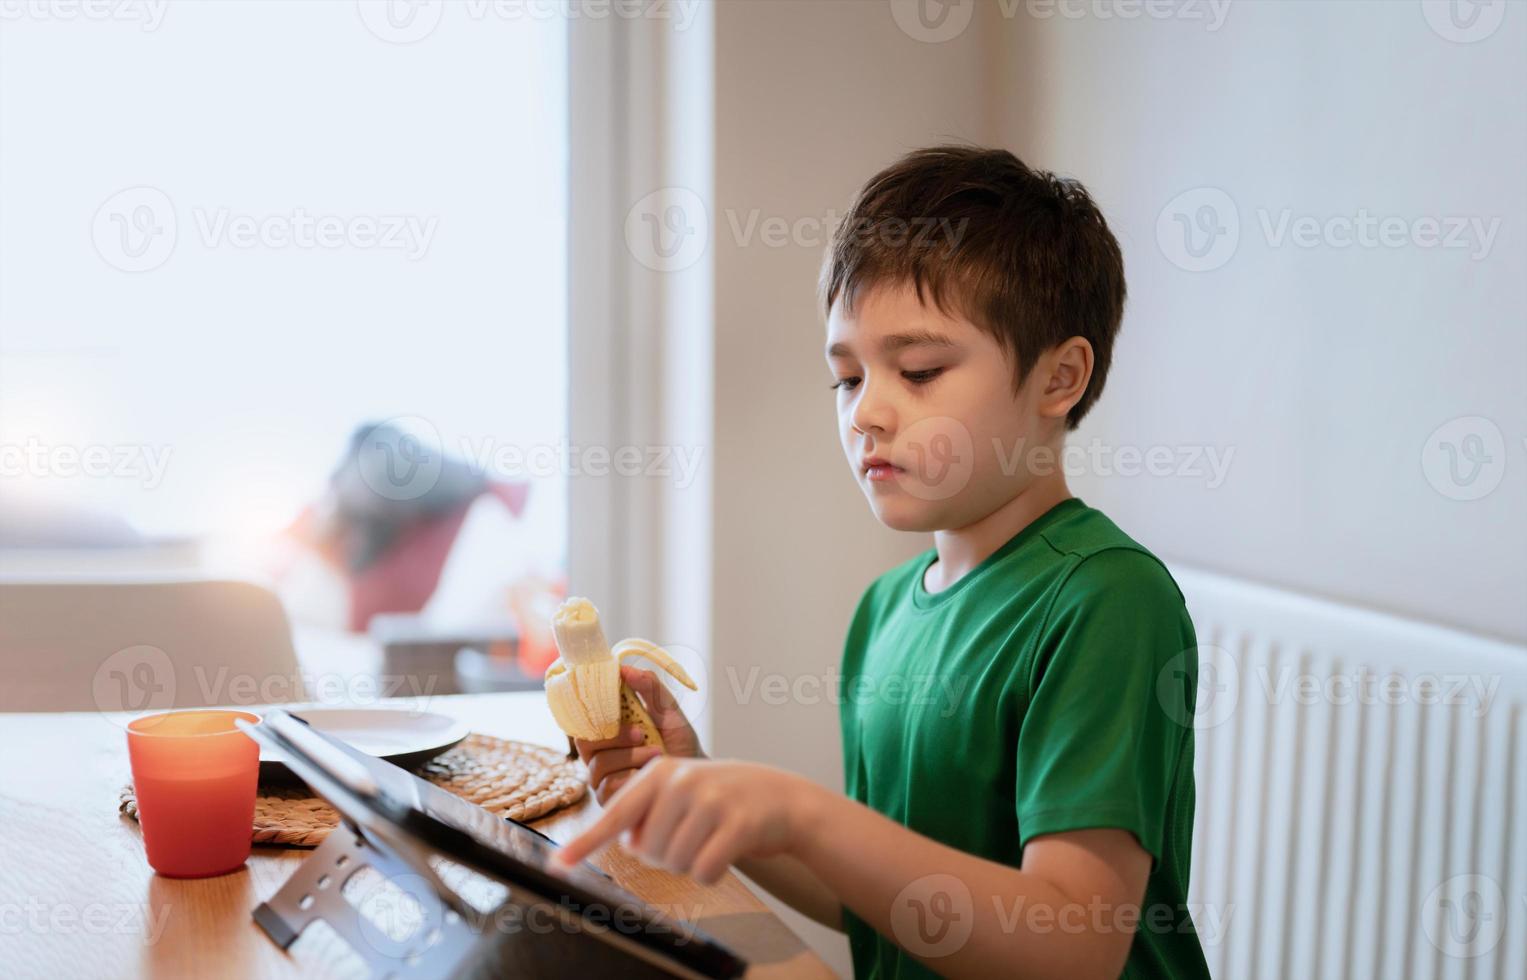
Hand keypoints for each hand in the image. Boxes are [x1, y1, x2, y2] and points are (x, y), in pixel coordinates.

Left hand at [554, 757, 817, 883]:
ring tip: (710, 837)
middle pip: (648, 851)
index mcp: (659, 772)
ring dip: (690, 863)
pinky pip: (705, 870)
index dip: (585, 844)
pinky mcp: (738, 824)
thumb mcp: (680, 791)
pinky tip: (726, 850)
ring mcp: (712, 801)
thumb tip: (628, 843)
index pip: (615, 815)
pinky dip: (712, 871)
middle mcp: (682, 781)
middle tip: (692, 834)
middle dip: (666, 856)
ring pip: (676, 863)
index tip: (558, 865)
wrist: (781, 797)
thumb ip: (647, 812)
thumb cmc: (721, 799)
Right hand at [573, 665, 703, 804]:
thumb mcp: (668, 711)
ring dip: (631, 757)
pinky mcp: (609, 799)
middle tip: (641, 732)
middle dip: (615, 737)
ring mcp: (602, 777)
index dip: (590, 709)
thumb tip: (624, 668)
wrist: (694, 774)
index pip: (583, 718)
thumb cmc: (680, 742)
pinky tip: (648, 773)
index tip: (612, 702)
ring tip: (657, 753)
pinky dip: (631, 777)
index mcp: (608, 729)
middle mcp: (600, 753)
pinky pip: (608, 786)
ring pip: (599, 765)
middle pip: (585, 742)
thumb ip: (649, 688)